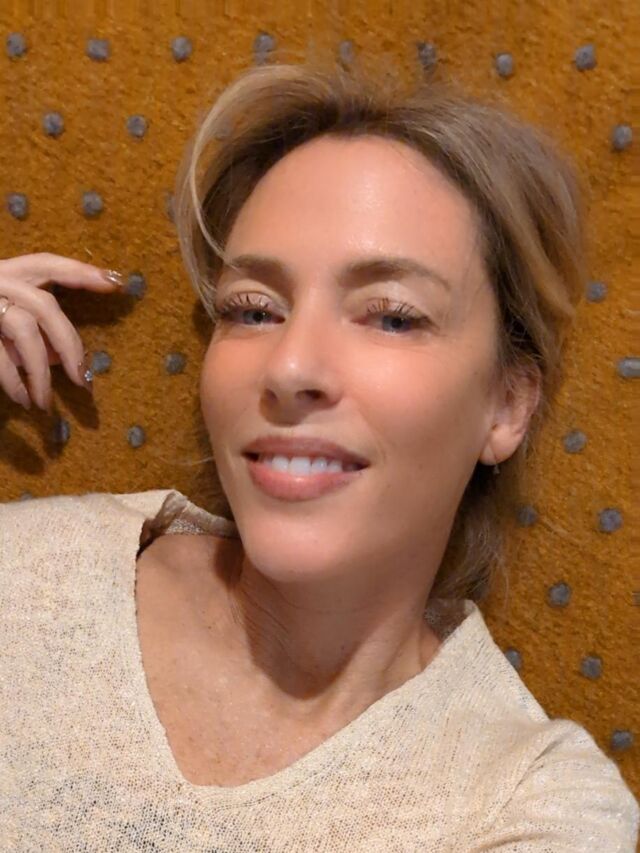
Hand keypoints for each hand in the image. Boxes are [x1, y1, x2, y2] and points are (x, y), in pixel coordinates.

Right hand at [0, 253, 123, 411]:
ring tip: (45, 403)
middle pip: (44, 305)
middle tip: (84, 380)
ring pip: (23, 330)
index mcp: (3, 272)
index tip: (115, 282)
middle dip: (69, 343)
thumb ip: (30, 329)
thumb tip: (63, 359)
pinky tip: (24, 400)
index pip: (46, 264)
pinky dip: (14, 381)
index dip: (79, 271)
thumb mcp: (1, 315)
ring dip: (40, 372)